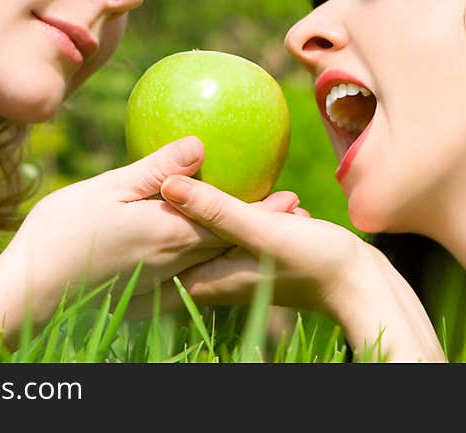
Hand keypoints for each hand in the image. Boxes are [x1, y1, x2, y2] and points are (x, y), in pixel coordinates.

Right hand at [0, 137, 296, 323]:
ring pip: (215, 264)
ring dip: (243, 250)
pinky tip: (211, 260)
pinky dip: (212, 267)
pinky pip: (192, 280)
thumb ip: (156, 170)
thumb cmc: (62, 232)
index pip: (229, 219)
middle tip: (291, 217)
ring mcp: (161, 283)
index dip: (261, 210)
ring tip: (264, 238)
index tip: (289, 198)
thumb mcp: (108, 190)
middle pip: (230, 244)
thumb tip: (201, 146)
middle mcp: (175, 262)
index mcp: (170, 232)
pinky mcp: (145, 296)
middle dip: (261, 231)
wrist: (31, 292)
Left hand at [139, 175, 445, 361]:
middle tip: (124, 194)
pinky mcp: (264, 250)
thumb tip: (167, 183)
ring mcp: (243, 263)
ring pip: (206, 234)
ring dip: (193, 212)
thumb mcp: (261, 231)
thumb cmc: (314, 263)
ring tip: (164, 184)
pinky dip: (228, 208)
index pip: (157, 260)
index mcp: (211, 274)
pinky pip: (236, 226)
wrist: (364, 285)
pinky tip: (227, 181)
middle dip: (155, 222)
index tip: (102, 222)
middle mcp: (221, 273)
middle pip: (176, 245)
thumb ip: (215, 210)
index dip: (129, 243)